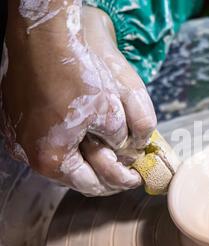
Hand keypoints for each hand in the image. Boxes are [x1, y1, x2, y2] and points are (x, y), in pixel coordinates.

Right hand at [1, 1, 155, 195]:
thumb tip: (125, 150)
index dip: (118, 183)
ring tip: (108, 151)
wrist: (43, 37)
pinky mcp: (15, 118)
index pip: (91, 185)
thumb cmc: (75, 75)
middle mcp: (28, 152)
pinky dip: (67, 142)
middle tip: (125, 168)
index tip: (134, 177)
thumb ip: (120, 142)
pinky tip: (84, 133)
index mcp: (51, 158)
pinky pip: (46, 140)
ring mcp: (18, 135)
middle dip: (102, 173)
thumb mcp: (111, 114)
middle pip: (73, 175)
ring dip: (85, 158)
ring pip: (59, 157)